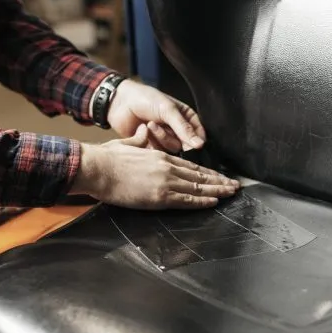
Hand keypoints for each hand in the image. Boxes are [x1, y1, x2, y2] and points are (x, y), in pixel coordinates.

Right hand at [71, 125, 239, 209]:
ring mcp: (165, 182)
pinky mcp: (159, 196)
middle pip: (199, 176)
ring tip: (231, 193)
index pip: (190, 166)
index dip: (207, 172)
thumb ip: (140, 140)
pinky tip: (214, 202)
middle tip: (235, 185)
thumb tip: (145, 131)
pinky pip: (186, 200)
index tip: (219, 176)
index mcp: (160, 156)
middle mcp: (167, 167)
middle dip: (219, 181)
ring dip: (217, 191)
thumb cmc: (107, 158)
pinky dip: (202, 201)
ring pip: (197, 187)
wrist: (96, 167)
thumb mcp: (127, 144)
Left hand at [105, 79, 204, 152]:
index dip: (195, 140)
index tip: (191, 143)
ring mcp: (165, 138)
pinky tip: (144, 131)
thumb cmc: (146, 99)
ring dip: (160, 137)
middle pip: (185, 145)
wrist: (120, 102)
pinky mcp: (152, 146)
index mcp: (186, 118)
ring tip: (149, 124)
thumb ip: (184, 128)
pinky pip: (158, 153)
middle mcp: (178, 129)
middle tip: (162, 126)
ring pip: (171, 149)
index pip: (199, 135)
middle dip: (172, 136)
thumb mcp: (168, 110)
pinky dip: (151, 143)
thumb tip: (200, 145)